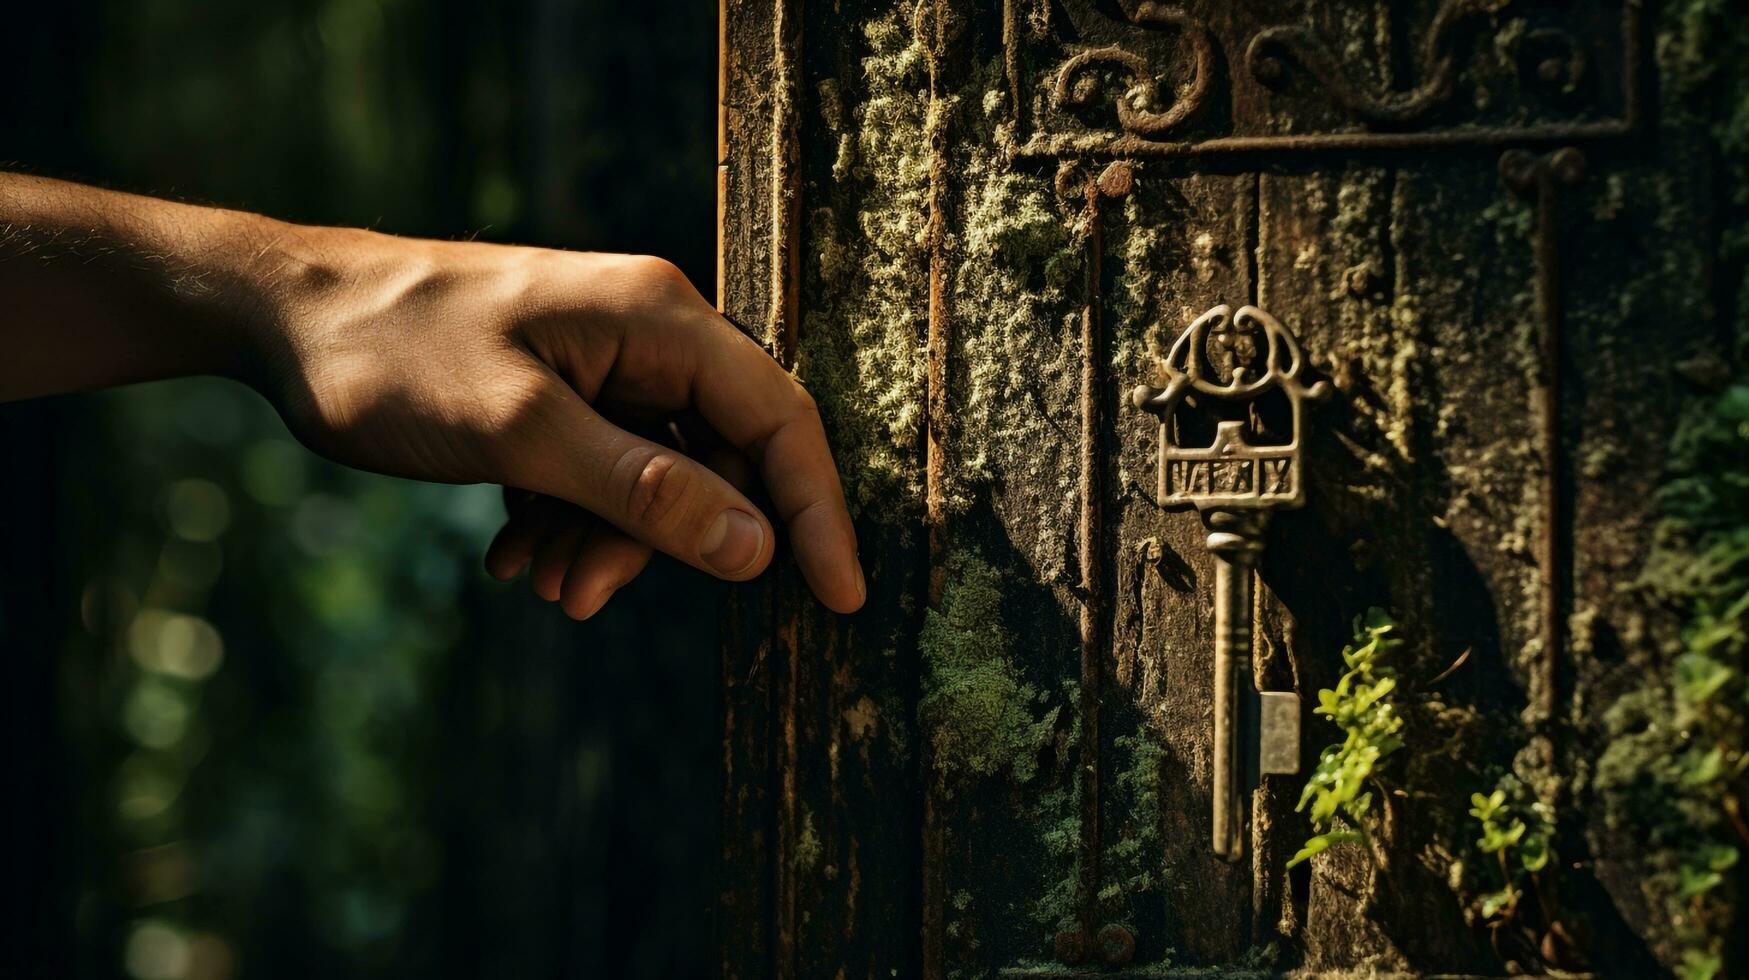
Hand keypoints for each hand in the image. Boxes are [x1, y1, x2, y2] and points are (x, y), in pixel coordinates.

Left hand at [256, 229, 863, 616]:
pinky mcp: (566, 392)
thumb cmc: (392, 354)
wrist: (281, 316)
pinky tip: (515, 554)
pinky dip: (571, 522)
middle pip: (718, 458)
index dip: (816, 511)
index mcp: (658, 318)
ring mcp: (605, 363)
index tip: (840, 600)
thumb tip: (757, 548)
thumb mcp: (520, 432)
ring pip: (658, 477)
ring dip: (607, 541)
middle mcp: (647, 335)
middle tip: (581, 598)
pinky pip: (606, 473)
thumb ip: (642, 490)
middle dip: (667, 541)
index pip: (777, 419)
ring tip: (534, 580)